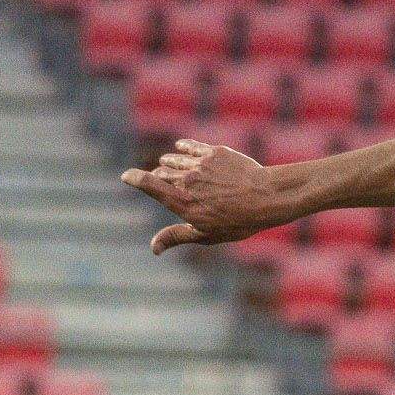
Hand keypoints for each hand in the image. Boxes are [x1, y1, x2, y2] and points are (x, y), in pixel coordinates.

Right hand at [122, 139, 284, 254]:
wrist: (267, 197)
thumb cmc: (239, 221)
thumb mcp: (207, 235)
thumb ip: (177, 236)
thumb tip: (153, 248)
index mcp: (181, 202)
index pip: (149, 185)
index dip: (135, 179)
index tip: (126, 176)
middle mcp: (186, 181)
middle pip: (161, 173)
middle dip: (158, 177)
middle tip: (161, 181)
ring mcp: (199, 164)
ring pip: (173, 159)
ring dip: (169, 163)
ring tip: (170, 167)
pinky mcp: (213, 152)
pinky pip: (189, 146)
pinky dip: (182, 148)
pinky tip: (180, 148)